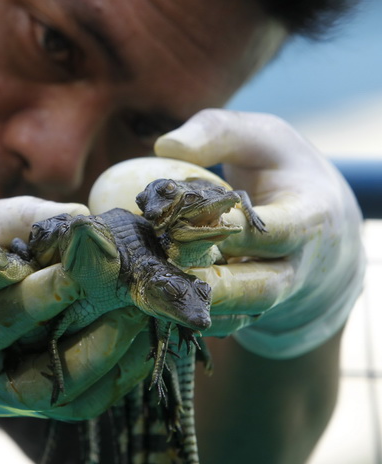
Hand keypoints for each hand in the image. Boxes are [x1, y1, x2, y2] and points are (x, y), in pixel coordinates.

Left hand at [89, 109, 364, 357]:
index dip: (229, 231)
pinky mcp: (254, 309)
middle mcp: (299, 265)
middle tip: (164, 274)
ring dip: (198, 307)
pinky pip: (229, 323)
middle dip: (214, 286)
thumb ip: (217, 133)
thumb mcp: (260, 137)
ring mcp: (278, 294)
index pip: (274, 232)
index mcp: (310, 218)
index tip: (179, 224)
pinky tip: (154, 304)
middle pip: (262, 288)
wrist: (318, 226)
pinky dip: (195, 317)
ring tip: (151, 294)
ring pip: (242, 314)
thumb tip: (164, 146)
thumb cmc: (280, 171)